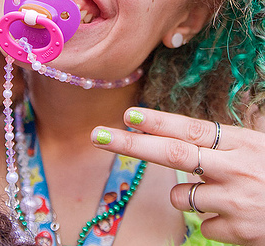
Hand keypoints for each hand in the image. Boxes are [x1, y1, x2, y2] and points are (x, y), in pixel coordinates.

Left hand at [91, 107, 264, 245]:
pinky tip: (234, 214)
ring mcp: (234, 202)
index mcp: (239, 142)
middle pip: (173, 155)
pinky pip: (202, 224)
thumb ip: (220, 143)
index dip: (158, 121)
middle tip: (98, 135)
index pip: (190, 128)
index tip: (128, 115)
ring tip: (217, 191)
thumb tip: (179, 137)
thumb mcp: (255, 146)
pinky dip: (209, 218)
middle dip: (131, 144)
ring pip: (182, 196)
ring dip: (185, 193)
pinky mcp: (237, 232)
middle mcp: (234, 169)